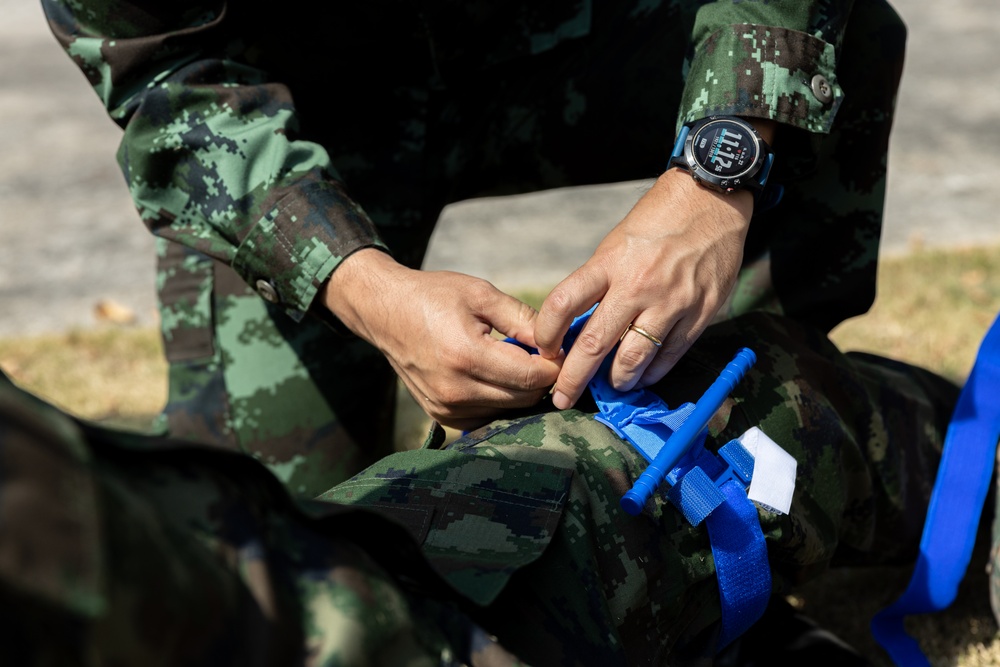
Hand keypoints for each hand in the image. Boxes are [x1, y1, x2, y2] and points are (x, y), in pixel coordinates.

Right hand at [323, 249, 561, 430]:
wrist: (384, 311)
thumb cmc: (433, 296)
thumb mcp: (481, 294)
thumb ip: (522, 319)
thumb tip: (557, 343)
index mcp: (466, 355)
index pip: (531, 376)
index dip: (554, 365)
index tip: (558, 349)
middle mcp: (455, 389)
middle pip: (524, 398)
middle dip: (541, 379)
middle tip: (542, 355)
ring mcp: (446, 408)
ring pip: (508, 412)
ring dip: (521, 392)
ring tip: (516, 362)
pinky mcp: (441, 416)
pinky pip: (487, 417)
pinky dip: (500, 401)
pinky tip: (495, 377)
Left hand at [534, 168, 752, 409]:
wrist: (711, 201)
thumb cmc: (657, 222)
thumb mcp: (616, 243)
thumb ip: (598, 283)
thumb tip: (578, 328)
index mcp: (610, 262)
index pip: (564, 303)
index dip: (547, 332)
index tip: (544, 349)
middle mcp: (638, 284)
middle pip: (595, 343)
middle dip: (574, 377)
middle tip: (563, 398)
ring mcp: (672, 302)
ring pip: (634, 359)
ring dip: (617, 381)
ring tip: (610, 387)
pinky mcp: (700, 314)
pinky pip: (669, 356)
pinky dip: (651, 373)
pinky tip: (642, 376)